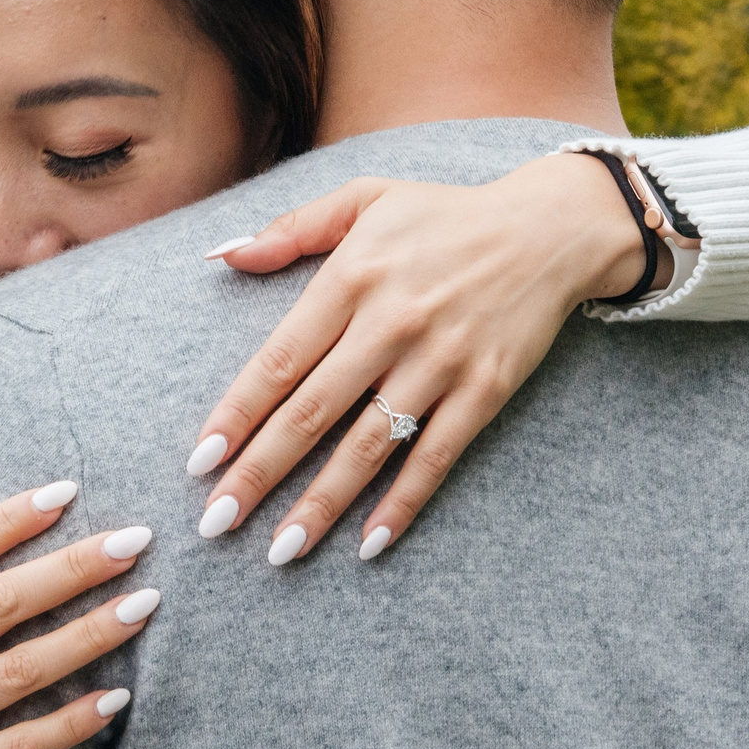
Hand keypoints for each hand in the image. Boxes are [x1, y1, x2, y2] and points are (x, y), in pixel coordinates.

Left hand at [189, 153, 653, 564]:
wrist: (549, 230)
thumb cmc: (445, 215)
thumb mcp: (366, 197)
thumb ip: (293, 228)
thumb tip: (224, 256)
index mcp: (351, 277)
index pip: (279, 360)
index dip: (237, 415)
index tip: (199, 462)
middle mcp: (391, 323)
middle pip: (311, 413)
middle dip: (259, 474)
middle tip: (215, 523)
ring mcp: (440, 362)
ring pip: (368, 447)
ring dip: (320, 504)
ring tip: (279, 551)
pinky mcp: (484, 391)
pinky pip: (435, 458)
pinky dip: (402, 503)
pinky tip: (368, 543)